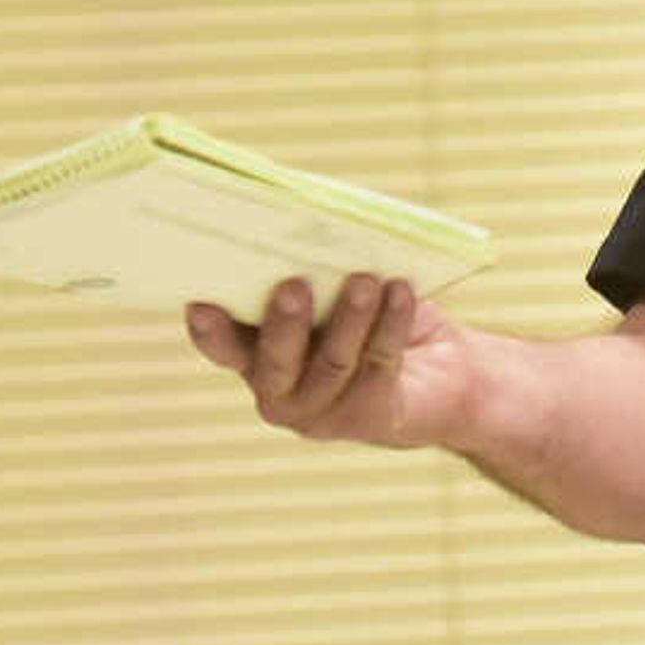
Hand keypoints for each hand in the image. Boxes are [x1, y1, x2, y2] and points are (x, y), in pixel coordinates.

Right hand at [187, 273, 464, 448]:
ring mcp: (320, 412)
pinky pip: (377, 365)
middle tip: (294, 284)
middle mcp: (279, 390)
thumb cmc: (376, 317)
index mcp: (256, 354)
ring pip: (331, 362)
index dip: (209, 331)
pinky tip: (401, 292)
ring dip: (349, 317)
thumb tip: (309, 226)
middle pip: (273, 362)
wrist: (444, 372)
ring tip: (364, 280)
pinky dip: (391, 323)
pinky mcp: (365, 418)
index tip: (199, 304)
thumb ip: (317, 274)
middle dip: (283, 323)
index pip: (222, 347)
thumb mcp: (339, 291)